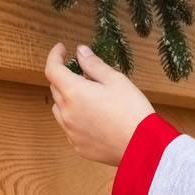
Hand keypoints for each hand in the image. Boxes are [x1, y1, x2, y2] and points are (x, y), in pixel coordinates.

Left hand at [46, 40, 153, 168]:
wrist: (142, 146)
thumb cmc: (131, 110)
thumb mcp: (115, 80)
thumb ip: (94, 64)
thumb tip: (81, 52)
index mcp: (73, 92)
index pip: (52, 69)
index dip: (54, 55)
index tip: (61, 49)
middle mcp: (66, 112)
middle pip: (55, 89)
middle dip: (64, 77)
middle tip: (83, 74)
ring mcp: (70, 131)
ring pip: (59, 110)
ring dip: (67, 99)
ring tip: (87, 97)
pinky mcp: (78, 146)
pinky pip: (69, 128)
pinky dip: (75, 118)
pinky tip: (93, 118)